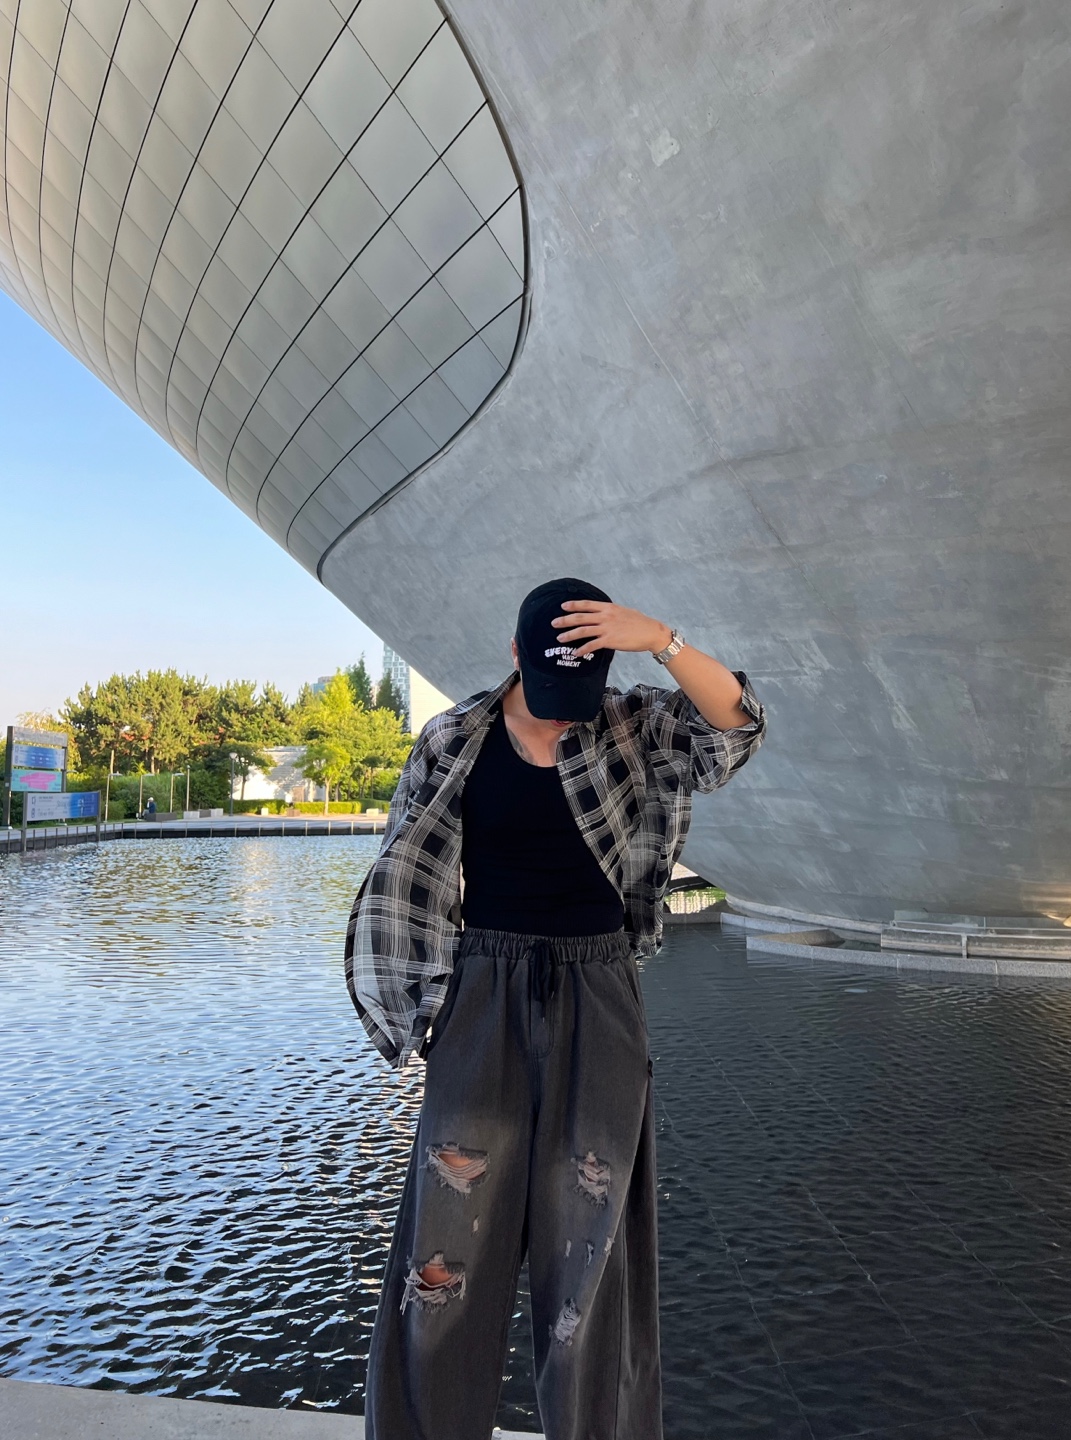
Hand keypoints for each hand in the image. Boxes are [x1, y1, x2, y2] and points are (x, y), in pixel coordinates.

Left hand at [551, 601, 671, 656]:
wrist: (650, 632)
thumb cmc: (639, 622)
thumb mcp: (623, 611)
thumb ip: (610, 612)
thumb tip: (602, 613)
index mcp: (608, 607)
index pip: (587, 604)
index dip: (573, 605)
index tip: (563, 606)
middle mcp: (605, 616)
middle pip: (580, 617)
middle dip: (565, 620)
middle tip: (553, 623)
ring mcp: (607, 628)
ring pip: (582, 631)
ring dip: (569, 635)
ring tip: (559, 638)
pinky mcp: (610, 640)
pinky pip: (592, 645)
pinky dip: (582, 649)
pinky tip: (576, 653)